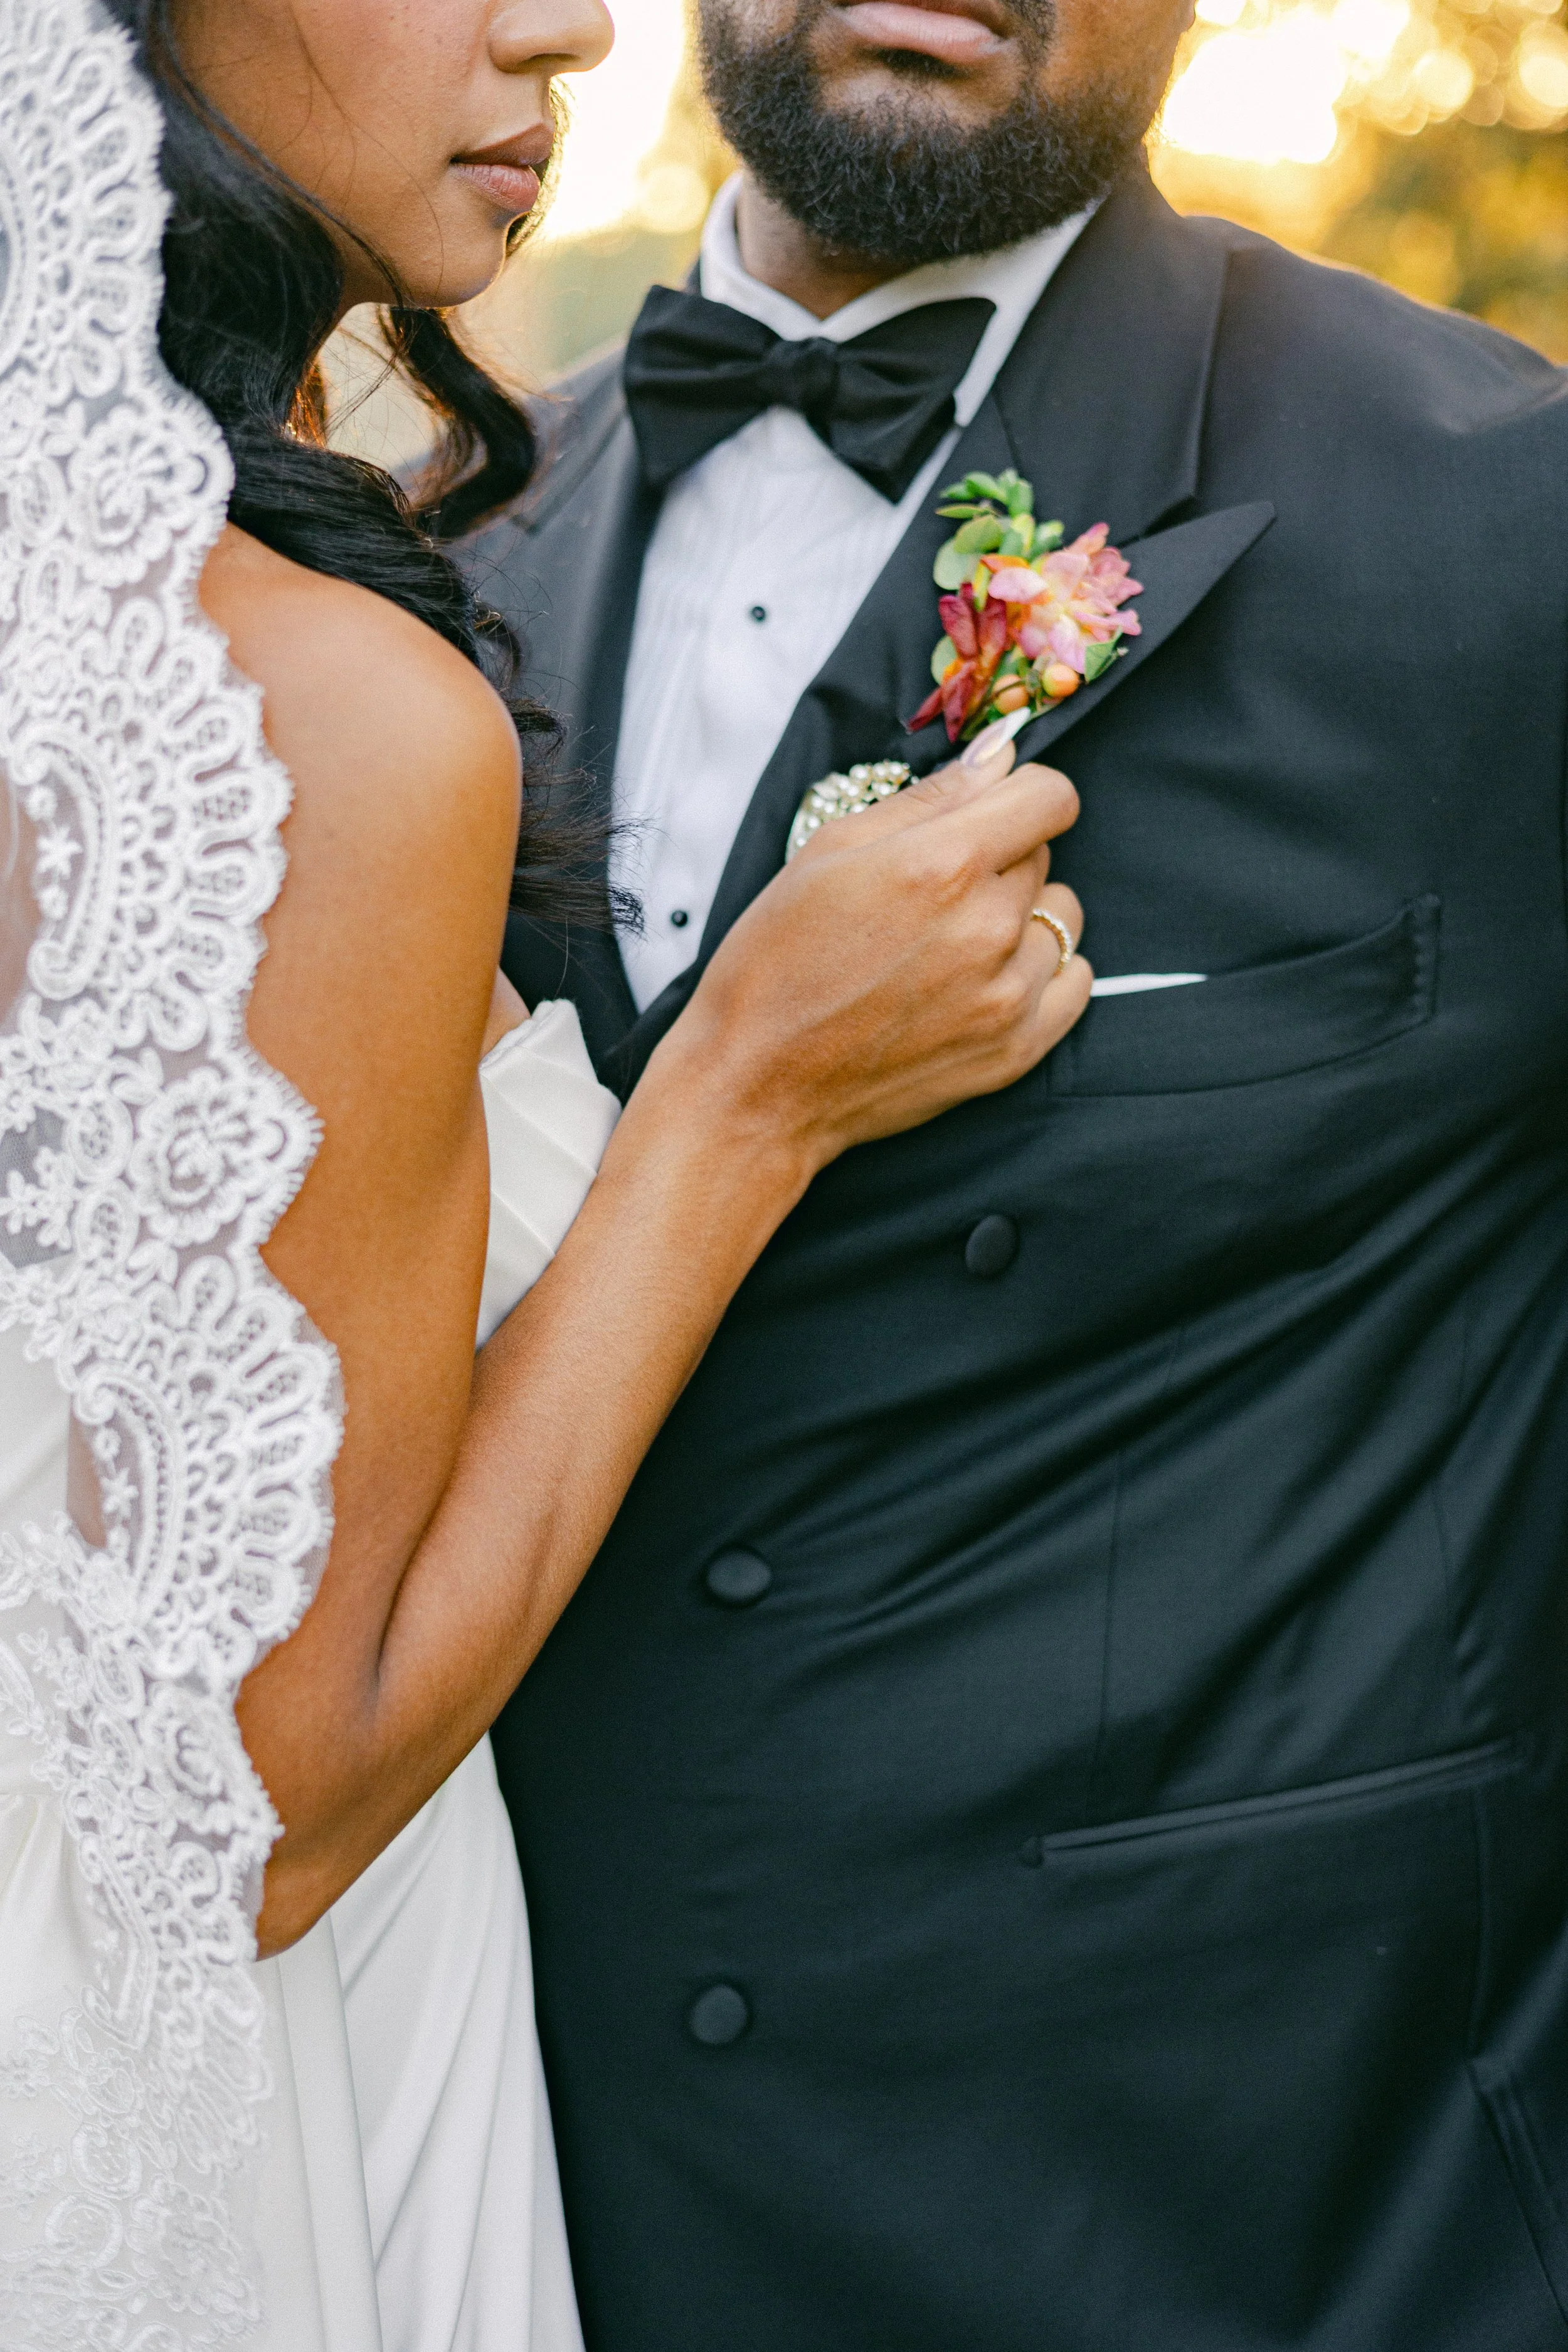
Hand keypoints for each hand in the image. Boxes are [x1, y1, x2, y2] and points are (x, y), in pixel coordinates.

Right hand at [661, 733, 1090, 1181]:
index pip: (1050, 797)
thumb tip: (1001, 755)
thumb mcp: (828, 852)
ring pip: (1061, 916)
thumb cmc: (775, 963)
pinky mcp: (1015, 1050)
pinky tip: (985, 980)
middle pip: (1045, 854)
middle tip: (931, 895)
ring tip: (953, 943)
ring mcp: (1008, 995)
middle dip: (999, 859)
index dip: (1019, 795)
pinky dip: (1042, 973)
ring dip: (1022, 918)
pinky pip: (1074, 981)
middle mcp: (988, 927)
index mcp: (943, 865)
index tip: (990, 813)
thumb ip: (929, 799)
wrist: (757, 1084)